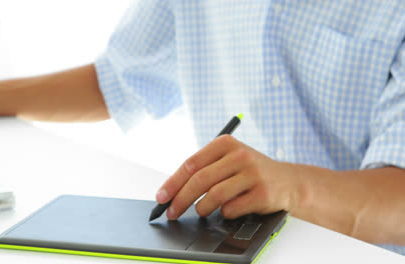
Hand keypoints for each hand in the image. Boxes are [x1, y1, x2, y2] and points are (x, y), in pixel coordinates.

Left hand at [156, 135, 301, 219]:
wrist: (288, 181)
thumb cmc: (251, 171)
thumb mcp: (229, 160)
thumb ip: (205, 169)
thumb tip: (173, 191)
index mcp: (226, 144)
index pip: (191, 164)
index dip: (173, 183)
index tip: (162, 197)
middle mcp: (239, 155)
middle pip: (199, 180)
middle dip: (181, 200)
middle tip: (172, 212)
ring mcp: (252, 173)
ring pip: (214, 196)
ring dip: (202, 208)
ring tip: (201, 211)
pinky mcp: (262, 193)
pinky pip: (232, 208)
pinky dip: (224, 213)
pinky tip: (228, 210)